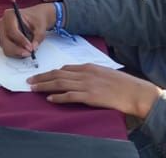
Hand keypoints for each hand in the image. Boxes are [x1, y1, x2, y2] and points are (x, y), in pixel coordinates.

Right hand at [0, 2, 55, 57]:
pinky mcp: (2, 40)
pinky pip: (7, 49)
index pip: (12, 30)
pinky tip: (25, 51)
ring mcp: (1, 32)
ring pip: (5, 47)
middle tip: (29, 53)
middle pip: (5, 40)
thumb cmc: (36, 20)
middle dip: (17, 49)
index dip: (21, 40)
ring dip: (17, 52)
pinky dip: (16, 53)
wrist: (34, 19)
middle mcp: (2, 23)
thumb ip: (38, 37)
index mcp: (10, 15)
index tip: (30, 48)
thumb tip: (33, 47)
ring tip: (29, 51)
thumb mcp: (41, 26)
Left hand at [28, 64, 162, 118]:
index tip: (41, 75)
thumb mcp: (105, 73)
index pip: (65, 68)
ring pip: (60, 83)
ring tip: (33, 88)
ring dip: (44, 86)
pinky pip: (70, 96)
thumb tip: (80, 77)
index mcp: (89, 67)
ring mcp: (87, 84)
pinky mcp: (90, 96)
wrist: (135, 92)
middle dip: (42, 77)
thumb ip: (91, 74)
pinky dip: (58, 97)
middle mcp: (85, 73)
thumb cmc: (123, 84)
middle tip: (29, 80)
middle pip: (58, 74)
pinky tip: (49, 98)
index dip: (50, 72)